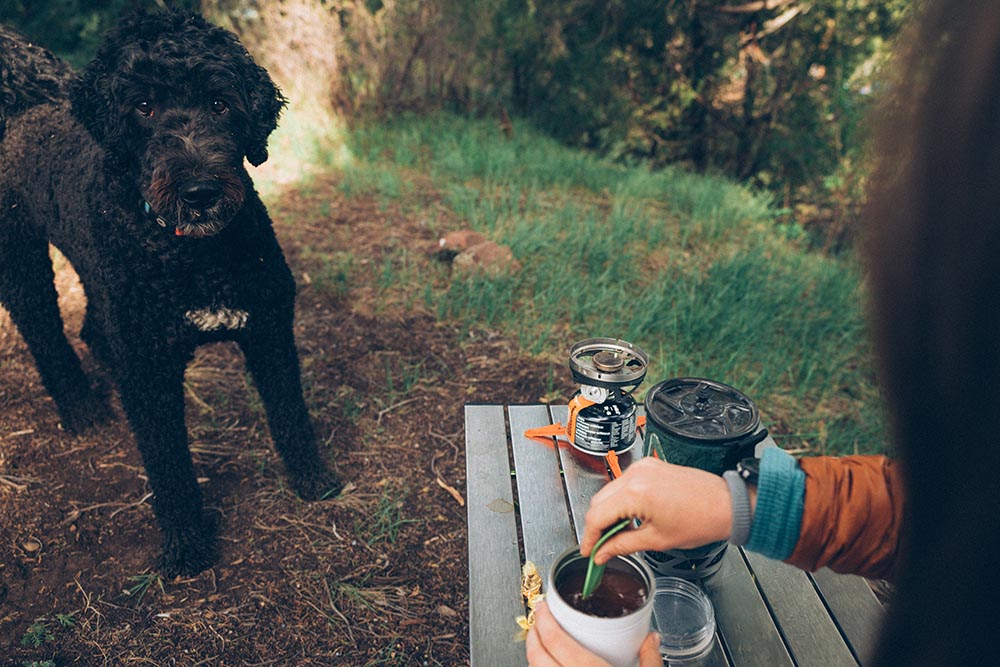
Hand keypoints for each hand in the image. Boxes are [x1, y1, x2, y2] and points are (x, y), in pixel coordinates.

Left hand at [526, 600, 661, 666]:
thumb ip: (649, 658)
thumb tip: (651, 638)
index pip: (555, 641)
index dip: (543, 621)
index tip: (541, 607)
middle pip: (537, 657)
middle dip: (533, 635)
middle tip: (537, 620)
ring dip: (535, 654)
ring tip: (540, 642)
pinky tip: (551, 665)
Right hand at [581, 457, 733, 564]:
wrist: (726, 504)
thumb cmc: (701, 520)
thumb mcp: (657, 540)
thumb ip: (623, 546)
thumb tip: (603, 553)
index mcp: (636, 492)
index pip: (597, 515)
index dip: (590, 537)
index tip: (589, 551)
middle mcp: (636, 475)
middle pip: (599, 501)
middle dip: (596, 525)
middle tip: (600, 546)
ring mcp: (642, 467)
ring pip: (609, 491)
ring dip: (608, 512)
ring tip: (617, 534)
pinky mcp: (649, 466)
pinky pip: (623, 483)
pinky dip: (620, 500)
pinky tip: (628, 516)